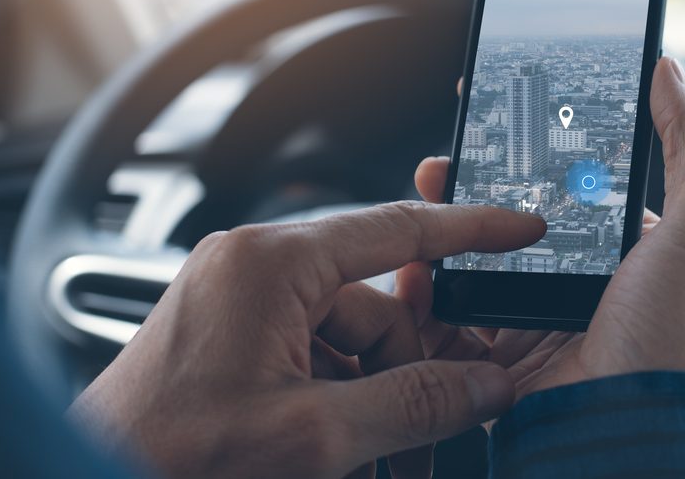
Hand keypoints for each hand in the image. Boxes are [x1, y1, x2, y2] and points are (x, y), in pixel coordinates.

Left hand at [69, 202, 545, 478]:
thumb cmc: (166, 458)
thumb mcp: (313, 436)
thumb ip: (413, 403)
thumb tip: (484, 385)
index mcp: (268, 263)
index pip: (394, 229)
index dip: (468, 231)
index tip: (517, 229)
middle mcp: (251, 268)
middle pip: (374, 297)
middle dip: (409, 358)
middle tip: (437, 414)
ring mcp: (238, 303)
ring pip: (347, 333)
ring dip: (373, 389)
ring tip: (375, 448)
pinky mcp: (230, 338)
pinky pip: (312, 352)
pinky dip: (337, 394)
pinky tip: (336, 443)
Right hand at [397, 56, 684, 397]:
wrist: (627, 425)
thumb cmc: (677, 333)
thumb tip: (669, 71)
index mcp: (628, 242)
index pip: (572, 175)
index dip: (535, 139)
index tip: (500, 106)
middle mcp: (582, 274)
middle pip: (514, 209)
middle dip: (476, 177)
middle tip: (448, 156)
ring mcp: (537, 310)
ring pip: (476, 251)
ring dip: (444, 220)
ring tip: (427, 194)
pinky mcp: (499, 346)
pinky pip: (453, 304)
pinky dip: (430, 280)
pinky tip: (418, 256)